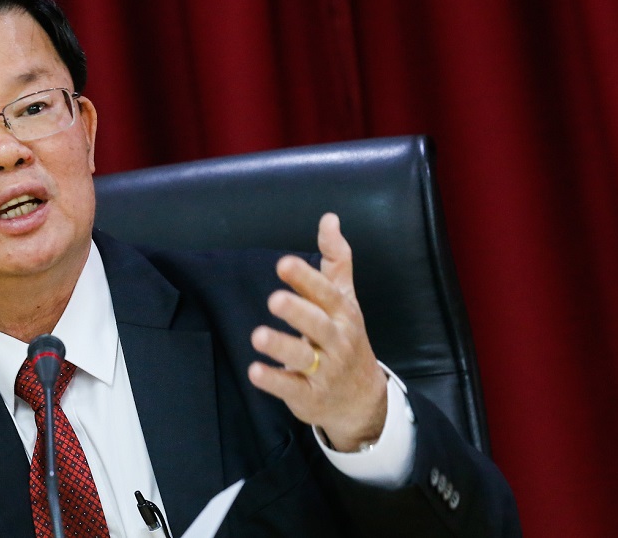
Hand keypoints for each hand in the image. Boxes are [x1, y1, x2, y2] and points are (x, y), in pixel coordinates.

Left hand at [247, 213, 387, 451]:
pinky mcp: (309, 396)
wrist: (362, 399)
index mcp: (342, 314)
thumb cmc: (345, 338)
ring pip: (302, 357)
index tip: (284, 264)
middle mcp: (336, 341)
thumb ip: (336, 259)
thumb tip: (329, 218)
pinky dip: (274, 381)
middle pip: (318, 324)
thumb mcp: (345, 299)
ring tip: (258, 336)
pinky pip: (291, 388)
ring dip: (281, 346)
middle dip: (297, 311)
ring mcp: (324, 370)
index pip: (326, 293)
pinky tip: (255, 371)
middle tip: (274, 299)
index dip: (306, 279)